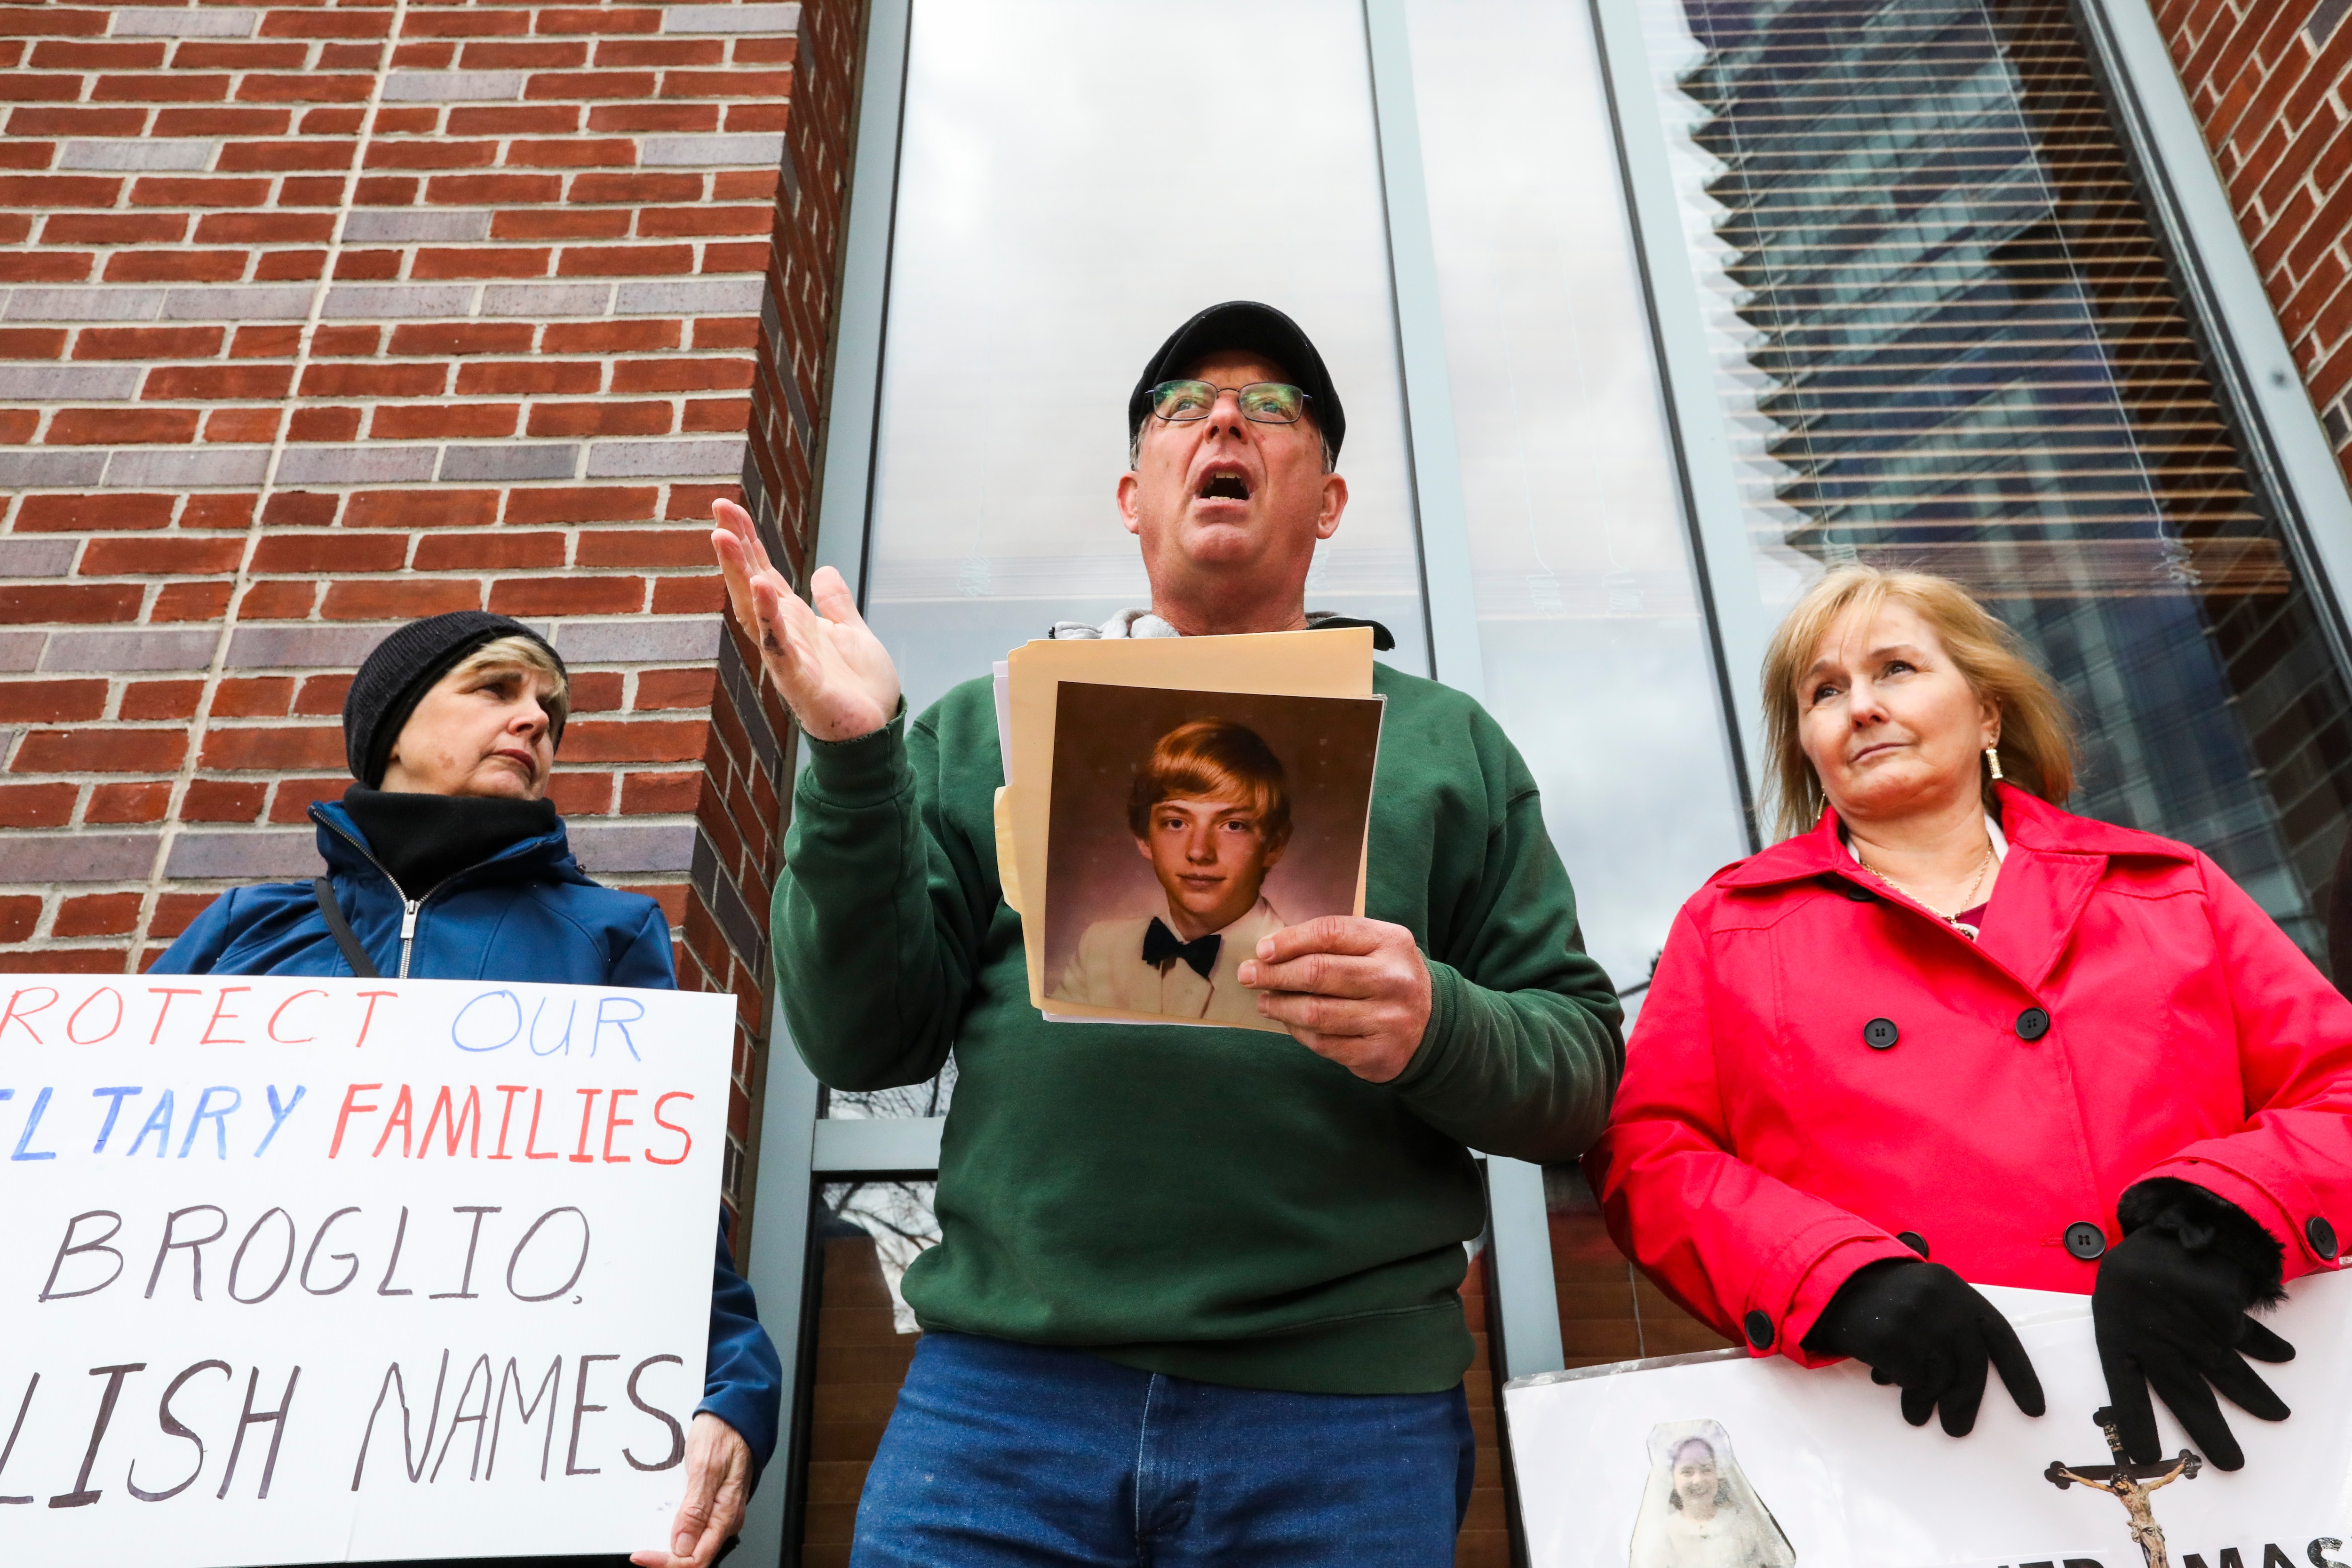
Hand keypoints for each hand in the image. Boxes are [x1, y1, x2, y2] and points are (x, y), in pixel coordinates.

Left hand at [630, 1412, 753, 1567]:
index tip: (641, 1555)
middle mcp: (726, 1519)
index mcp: (727, 1514)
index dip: (667, 1562)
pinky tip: (661, 1519)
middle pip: (694, 1555)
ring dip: (668, 1543)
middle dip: (666, 1555)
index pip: (698, 1557)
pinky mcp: (712, 1504)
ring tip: (648, 1533)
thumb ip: (696, 1508)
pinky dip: (673, 1527)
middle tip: (640, 1549)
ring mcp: (719, 1512)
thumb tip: (683, 1545)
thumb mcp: (706, 1467)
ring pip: (692, 1543)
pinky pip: (693, 1526)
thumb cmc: (723, 1434)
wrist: (734, 1413)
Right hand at [711, 497, 898, 742]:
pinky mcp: (801, 682)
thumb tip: (823, 572)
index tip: (727, 505)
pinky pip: (780, 647)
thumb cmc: (860, 691)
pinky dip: (770, 617)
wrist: (877, 735)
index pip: (764, 572)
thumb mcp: (851, 633)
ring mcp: (788, 658)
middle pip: (751, 584)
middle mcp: (784, 636)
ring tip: (724, 536)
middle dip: (735, 548)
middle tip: (718, 508)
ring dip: (740, 574)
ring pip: (755, 611)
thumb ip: (836, 605)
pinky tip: (763, 586)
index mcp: (795, 622)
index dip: (748, 540)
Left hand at [1237, 916, 1430, 1082]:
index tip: (1262, 950)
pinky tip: (1289, 1023)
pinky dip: (1298, 1032)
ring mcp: (1388, 1019)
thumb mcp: (1374, 947)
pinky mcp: (1378, 1054)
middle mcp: (1394, 979)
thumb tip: (1270, 951)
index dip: (1290, 941)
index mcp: (1391, 942)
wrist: (1434, 1025)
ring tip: (1263, 1001)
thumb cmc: (1387, 977)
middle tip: (1247, 975)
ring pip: (1316, 1012)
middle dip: (1274, 974)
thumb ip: (1332, 943)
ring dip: (1280, 1006)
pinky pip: (1324, 1043)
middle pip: (1319, 973)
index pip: (1330, 933)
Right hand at [1801, 1259, 2044, 1435]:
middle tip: (1957, 1428)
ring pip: (1940, 1376)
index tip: (2033, 1409)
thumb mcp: (1930, 1301)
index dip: (2020, 1376)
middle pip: (1972, 1365)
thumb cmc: (1890, 1301)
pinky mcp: (1890, 1334)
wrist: (1837, 1283)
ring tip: (1915, 1411)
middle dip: (1967, 1403)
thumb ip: (1955, 1331)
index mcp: (1958, 1291)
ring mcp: (1916, 1316)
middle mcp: (1943, 1300)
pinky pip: (1909, 1377)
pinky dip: (1901, 1384)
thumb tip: (1966, 1389)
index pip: (2001, 1337)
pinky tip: (1886, 1377)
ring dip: (1927, 1400)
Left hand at [2095, 1221, 2292, 1470]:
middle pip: (2186, 1395)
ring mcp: (2191, 1327)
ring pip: (2227, 1374)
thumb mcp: (2119, 1304)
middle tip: (2233, 1465)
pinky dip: (2267, 1347)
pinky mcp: (2222, 1313)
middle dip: (2211, 1432)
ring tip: (2278, 1415)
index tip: (2147, 1456)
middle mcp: (2157, 1338)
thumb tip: (2153, 1382)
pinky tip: (2283, 1355)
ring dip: (2255, 1397)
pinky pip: (2248, 1337)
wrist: (2172, 1224)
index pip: (2123, 1388)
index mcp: (2119, 1334)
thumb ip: (2136, 1345)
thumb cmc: (2137, 1272)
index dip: (2135, 1423)